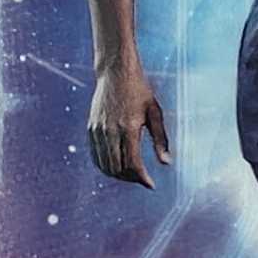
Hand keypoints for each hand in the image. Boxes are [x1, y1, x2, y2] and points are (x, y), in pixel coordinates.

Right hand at [88, 60, 169, 185]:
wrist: (115, 72)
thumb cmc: (140, 90)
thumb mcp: (155, 112)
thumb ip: (160, 139)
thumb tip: (166, 163)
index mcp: (128, 128)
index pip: (133, 164)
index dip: (142, 178)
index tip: (151, 185)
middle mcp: (110, 131)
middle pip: (118, 169)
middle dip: (131, 179)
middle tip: (142, 179)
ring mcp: (98, 130)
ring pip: (105, 165)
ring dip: (118, 175)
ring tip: (131, 174)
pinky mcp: (91, 128)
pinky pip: (96, 156)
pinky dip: (105, 166)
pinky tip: (116, 166)